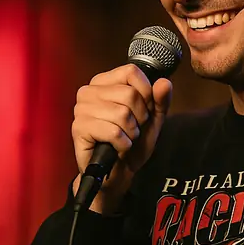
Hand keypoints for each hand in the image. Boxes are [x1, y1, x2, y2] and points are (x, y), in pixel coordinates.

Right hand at [71, 64, 173, 213]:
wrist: (118, 172)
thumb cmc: (131, 143)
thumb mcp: (152, 120)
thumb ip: (160, 100)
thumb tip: (164, 83)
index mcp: (105, 82)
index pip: (131, 72)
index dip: (146, 93)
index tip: (144, 111)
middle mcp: (89, 91)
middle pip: (129, 94)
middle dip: (139, 117)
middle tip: (132, 129)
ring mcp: (81, 109)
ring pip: (122, 113)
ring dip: (131, 132)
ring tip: (124, 138)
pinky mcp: (78, 128)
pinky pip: (113, 131)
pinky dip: (123, 144)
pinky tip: (117, 148)